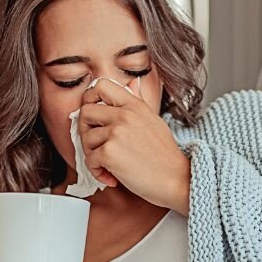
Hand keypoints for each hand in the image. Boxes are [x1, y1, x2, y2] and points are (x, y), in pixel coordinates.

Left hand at [78, 76, 189, 213]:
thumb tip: (132, 82)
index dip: (89, 98)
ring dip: (92, 155)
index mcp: (134, 105)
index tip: (92, 116)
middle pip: (85, 112)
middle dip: (85, 131)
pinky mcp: (110, 152)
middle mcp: (124, 115)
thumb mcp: (153, 120)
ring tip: (108, 165)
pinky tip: (112, 177)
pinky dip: (97, 172)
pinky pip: (89, 160)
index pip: (101, 86)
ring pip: (85, 139)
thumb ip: (137, 102)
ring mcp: (116, 133)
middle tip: (96, 145)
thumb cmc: (165, 156)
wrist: (176, 179)